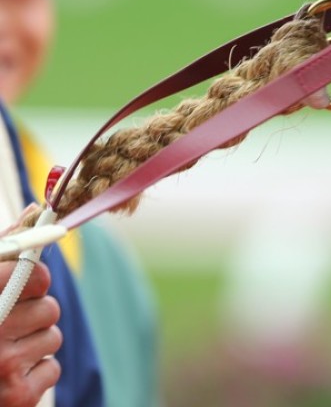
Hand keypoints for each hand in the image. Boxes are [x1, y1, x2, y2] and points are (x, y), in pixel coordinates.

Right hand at [0, 261, 60, 406]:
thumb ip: (5, 250)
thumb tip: (33, 216)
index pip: (34, 274)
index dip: (35, 280)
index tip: (27, 286)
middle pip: (49, 308)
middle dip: (34, 316)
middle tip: (7, 327)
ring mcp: (4, 364)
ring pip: (52, 338)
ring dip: (34, 344)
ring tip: (4, 353)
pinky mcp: (18, 395)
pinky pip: (52, 369)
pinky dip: (35, 372)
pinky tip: (8, 376)